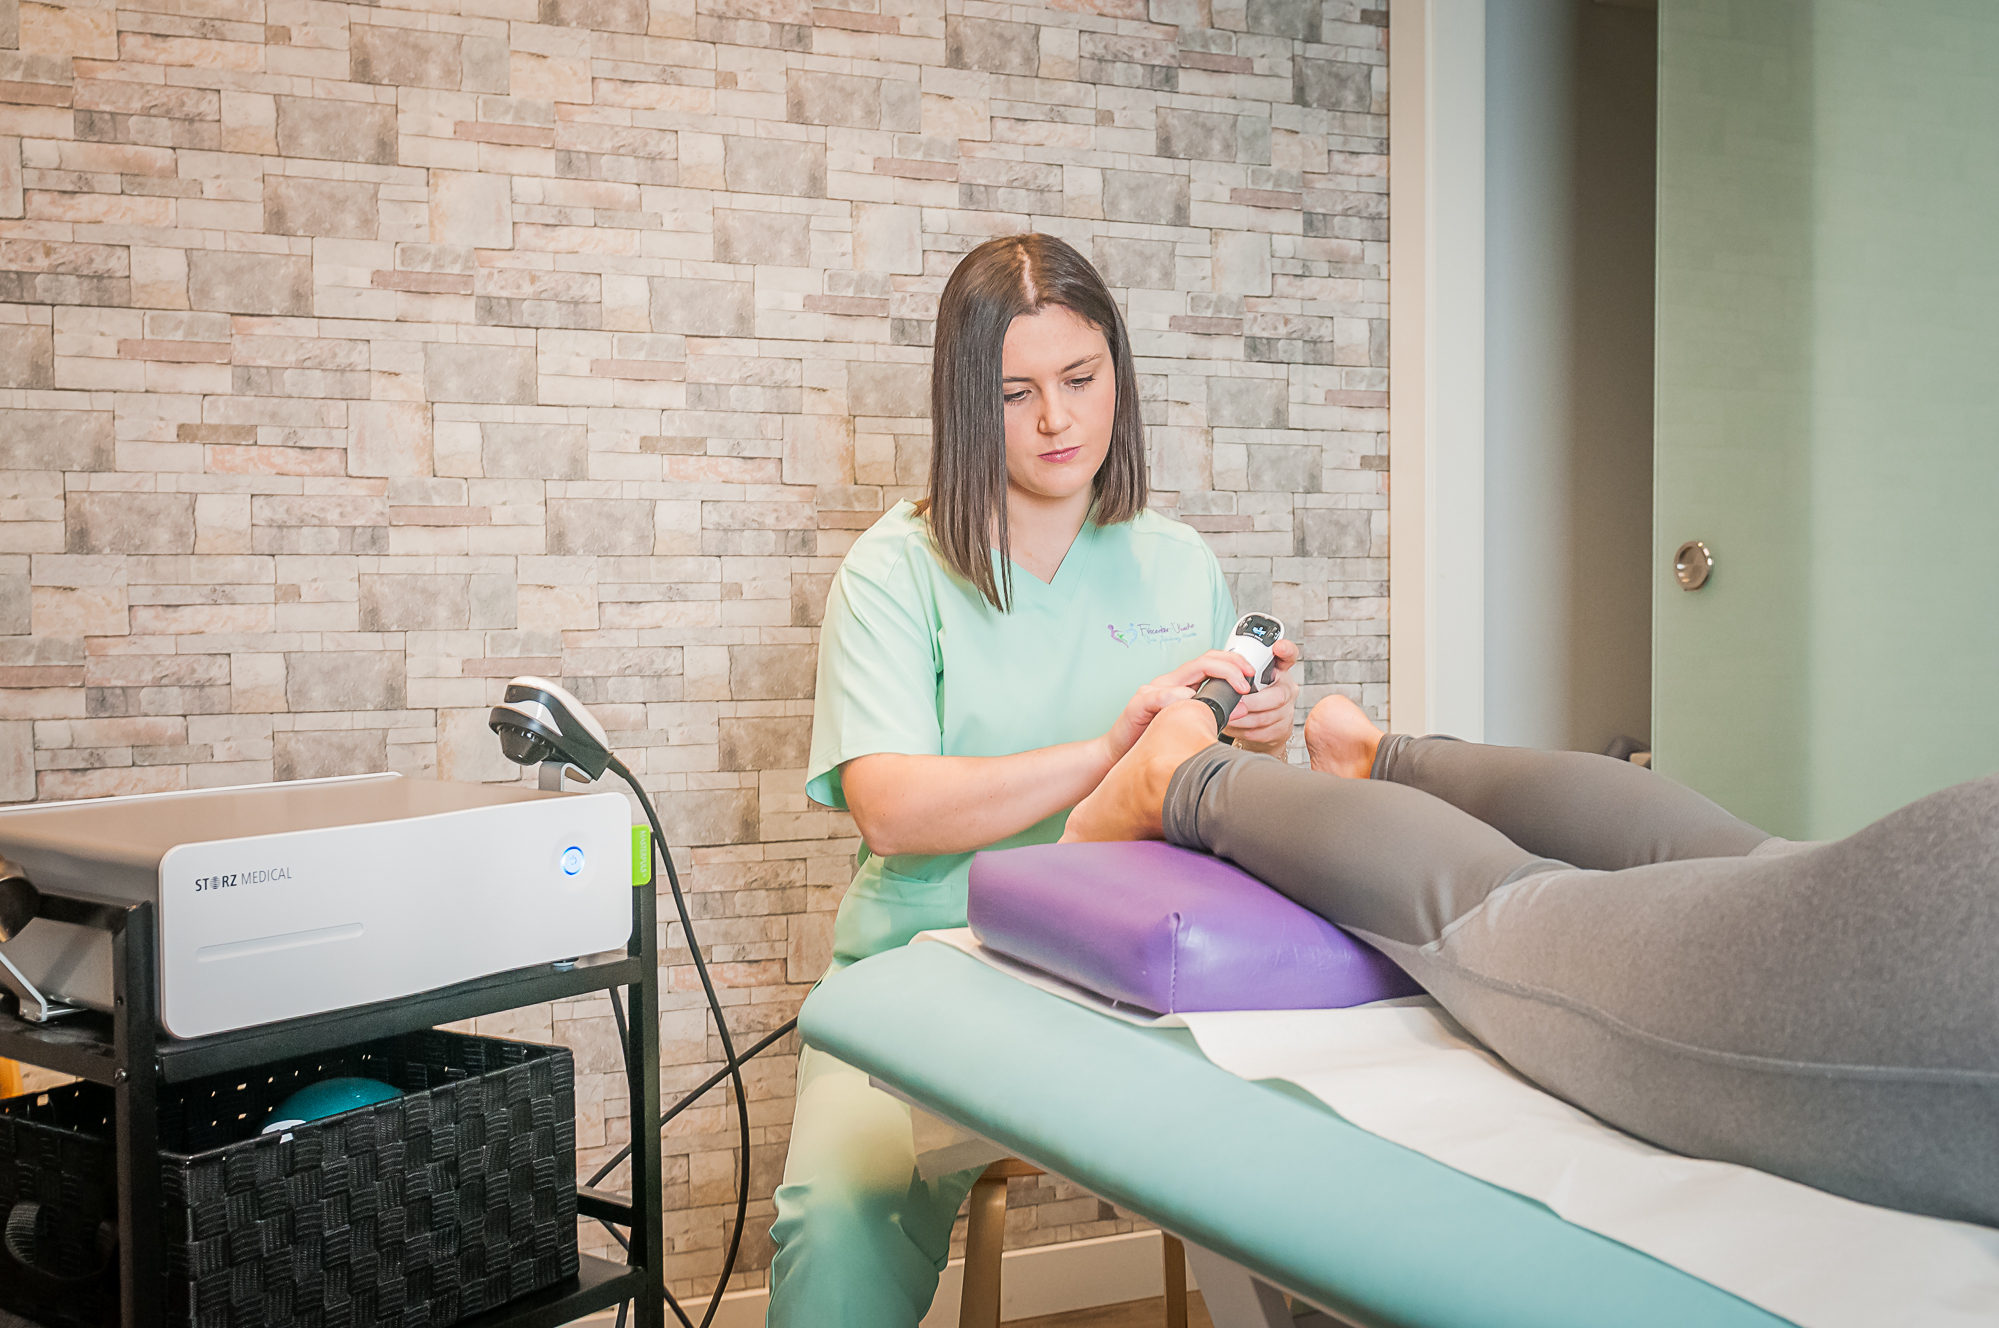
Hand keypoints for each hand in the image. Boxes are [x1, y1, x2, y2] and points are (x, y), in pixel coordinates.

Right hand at [1101, 647, 1286, 760]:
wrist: (1117, 755)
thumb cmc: (1151, 740)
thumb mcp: (1187, 725)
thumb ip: (1209, 714)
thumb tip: (1242, 709)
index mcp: (1180, 685)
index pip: (1210, 662)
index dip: (1233, 663)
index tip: (1251, 675)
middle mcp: (1167, 683)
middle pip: (1204, 661)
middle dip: (1231, 664)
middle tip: (1248, 679)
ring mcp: (1153, 691)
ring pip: (1188, 672)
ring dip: (1216, 676)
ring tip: (1235, 690)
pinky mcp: (1139, 704)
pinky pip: (1160, 695)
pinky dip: (1178, 696)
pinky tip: (1192, 701)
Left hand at [1222, 638, 1300, 752]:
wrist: (1258, 725)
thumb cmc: (1247, 696)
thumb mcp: (1245, 679)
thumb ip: (1238, 672)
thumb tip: (1219, 671)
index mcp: (1277, 669)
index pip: (1288, 655)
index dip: (1286, 650)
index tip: (1278, 647)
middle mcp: (1287, 687)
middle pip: (1278, 694)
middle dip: (1253, 702)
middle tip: (1235, 705)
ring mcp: (1288, 708)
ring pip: (1269, 716)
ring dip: (1245, 719)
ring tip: (1229, 717)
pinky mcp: (1284, 728)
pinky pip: (1265, 731)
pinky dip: (1246, 730)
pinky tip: (1236, 727)